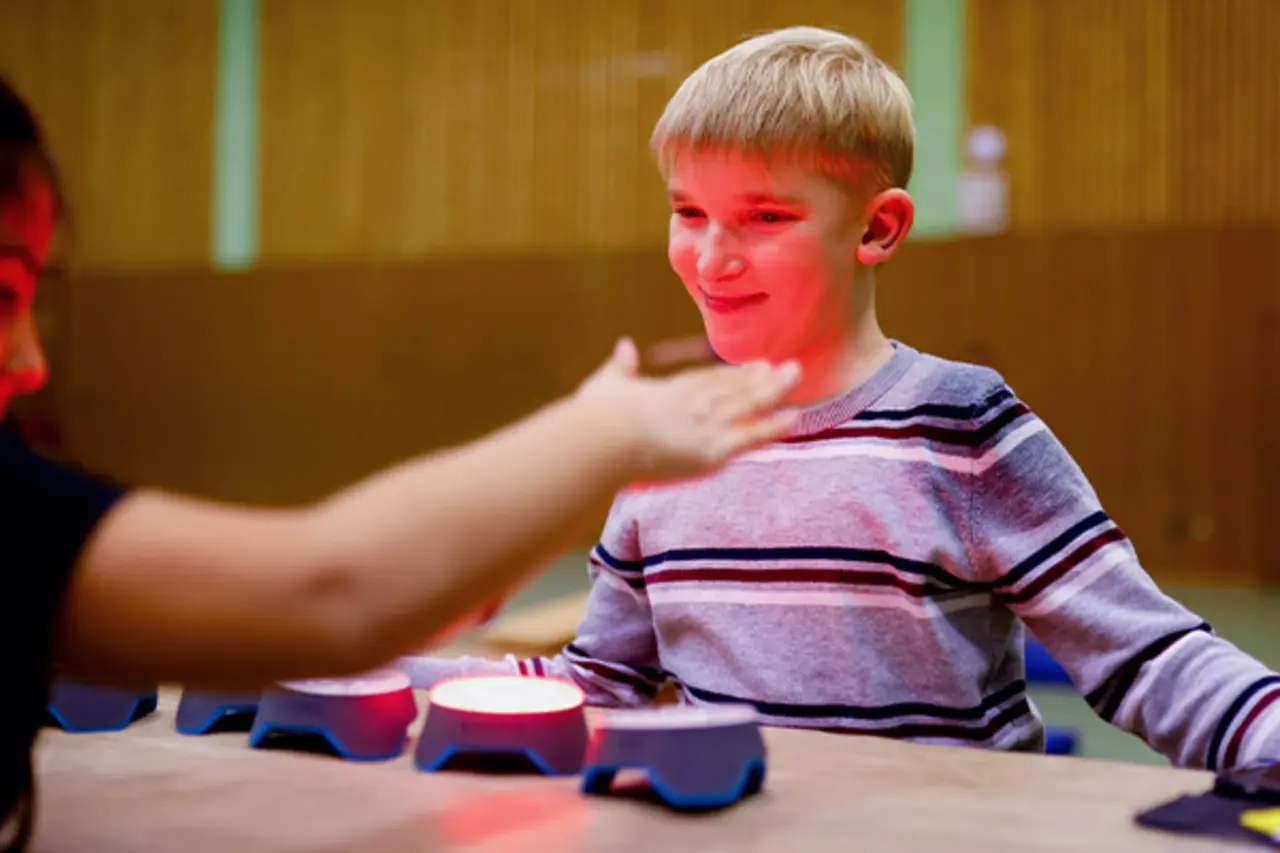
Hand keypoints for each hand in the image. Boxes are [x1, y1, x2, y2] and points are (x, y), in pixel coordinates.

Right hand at [576, 337, 800, 480]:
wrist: (601, 439)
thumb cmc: (597, 416)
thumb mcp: (606, 384)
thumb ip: (620, 366)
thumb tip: (624, 346)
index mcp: (670, 391)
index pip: (710, 380)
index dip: (734, 374)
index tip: (755, 366)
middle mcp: (693, 403)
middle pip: (735, 388)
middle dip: (763, 378)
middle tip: (789, 368)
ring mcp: (705, 425)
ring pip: (747, 405)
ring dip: (774, 391)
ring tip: (797, 377)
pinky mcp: (711, 451)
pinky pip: (750, 437)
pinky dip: (773, 427)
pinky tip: (794, 418)